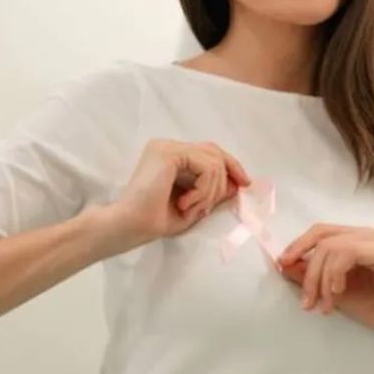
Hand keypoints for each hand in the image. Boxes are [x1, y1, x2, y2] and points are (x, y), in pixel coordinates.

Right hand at [103, 139, 250, 256]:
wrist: (128, 227)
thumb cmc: (154, 221)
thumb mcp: (193, 206)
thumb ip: (213, 192)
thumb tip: (237, 183)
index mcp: (170, 155)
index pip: (209, 152)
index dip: (230, 166)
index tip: (244, 184)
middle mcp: (167, 146)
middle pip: (214, 151)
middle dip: (229, 174)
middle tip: (226, 198)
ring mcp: (167, 146)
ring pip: (213, 160)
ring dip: (211, 190)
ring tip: (193, 208)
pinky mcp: (169, 153)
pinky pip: (206, 166)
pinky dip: (205, 188)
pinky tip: (188, 203)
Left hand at [277, 224, 373, 345]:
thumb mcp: (333, 291)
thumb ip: (311, 276)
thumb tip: (285, 264)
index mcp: (359, 238)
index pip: (321, 231)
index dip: (298, 245)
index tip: (283, 266)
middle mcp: (370, 234)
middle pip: (323, 236)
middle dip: (308, 269)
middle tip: (306, 301)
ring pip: (332, 246)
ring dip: (320, 278)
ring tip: (324, 305)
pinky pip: (349, 253)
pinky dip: (336, 274)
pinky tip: (338, 293)